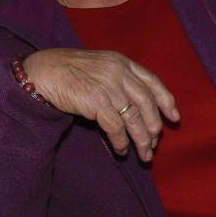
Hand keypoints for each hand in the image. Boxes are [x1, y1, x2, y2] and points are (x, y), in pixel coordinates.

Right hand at [21, 48, 179, 162]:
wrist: (41, 72)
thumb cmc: (67, 71)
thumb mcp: (98, 67)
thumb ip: (118, 80)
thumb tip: (136, 108)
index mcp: (122, 62)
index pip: (153, 82)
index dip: (166, 101)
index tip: (174, 118)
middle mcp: (118, 72)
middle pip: (147, 103)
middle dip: (153, 128)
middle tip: (153, 145)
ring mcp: (107, 85)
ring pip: (134, 118)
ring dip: (141, 140)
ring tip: (143, 154)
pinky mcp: (95, 101)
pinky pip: (116, 127)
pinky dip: (121, 141)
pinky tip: (121, 150)